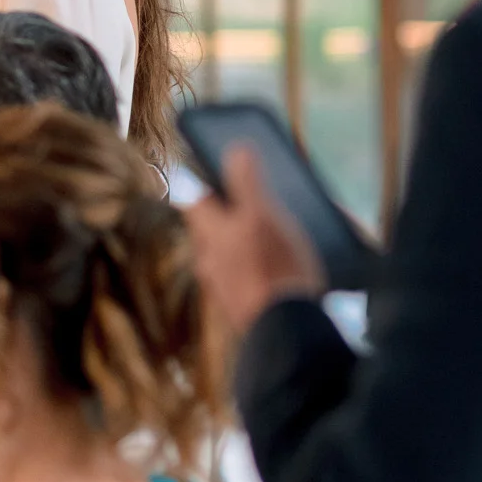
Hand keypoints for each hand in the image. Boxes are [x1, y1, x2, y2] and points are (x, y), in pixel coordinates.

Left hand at [184, 145, 323, 335]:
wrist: (285, 332)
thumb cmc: (273, 267)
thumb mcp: (261, 216)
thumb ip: (246, 183)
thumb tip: (236, 149)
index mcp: (210, 234)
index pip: (196, 202)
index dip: (207, 187)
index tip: (222, 178)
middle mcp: (209, 262)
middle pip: (211, 231)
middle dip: (228, 218)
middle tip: (253, 207)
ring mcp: (224, 289)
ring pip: (226, 257)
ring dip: (242, 246)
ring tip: (270, 240)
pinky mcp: (241, 309)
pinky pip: (242, 281)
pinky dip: (254, 271)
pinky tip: (276, 272)